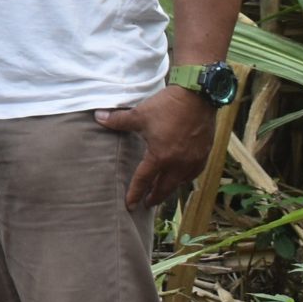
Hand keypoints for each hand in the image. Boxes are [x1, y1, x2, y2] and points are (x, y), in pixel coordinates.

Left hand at [97, 86, 216, 208]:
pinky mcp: (205, 152)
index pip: (144, 180)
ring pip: (181, 181)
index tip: (130, 205)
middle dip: (155, 197)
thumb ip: (117, 120)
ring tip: (163, 192)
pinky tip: (182, 177)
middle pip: (164, 187)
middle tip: (147, 204)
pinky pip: (194, 172)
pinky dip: (186, 178)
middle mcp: (178, 163)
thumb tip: (97, 117)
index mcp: (160, 157)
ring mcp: (194, 159)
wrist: (198, 96)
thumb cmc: (167, 106)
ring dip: (170, 188)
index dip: (135, 193)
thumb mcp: (139, 114)